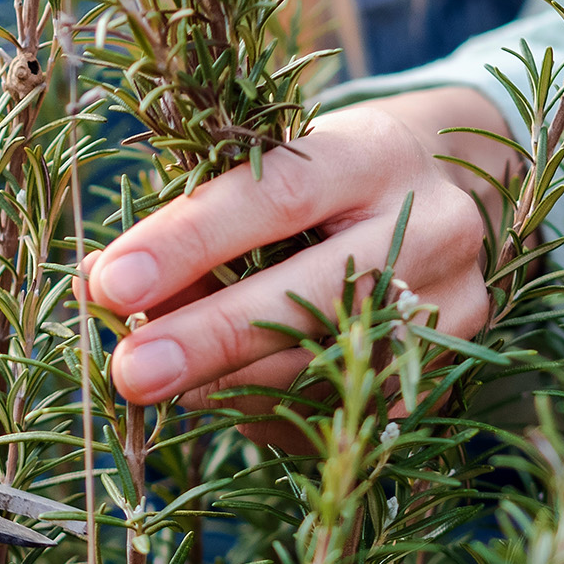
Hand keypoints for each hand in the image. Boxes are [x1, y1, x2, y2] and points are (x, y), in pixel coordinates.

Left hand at [80, 86, 512, 412]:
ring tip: (159, 381)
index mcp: (376, 152)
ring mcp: (453, 303)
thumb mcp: (275, 166)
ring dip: (228, 383)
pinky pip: (345, 411)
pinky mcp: (451, 366)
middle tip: (128, 373)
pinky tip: (227, 394)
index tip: (112, 284)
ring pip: (327, 367)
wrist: (462, 189)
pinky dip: (271, 410)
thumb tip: (101, 284)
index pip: (278, 195)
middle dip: (209, 339)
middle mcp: (432, 226)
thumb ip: (193, 217)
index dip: (190, 242)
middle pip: (314, 295)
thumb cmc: (335, 174)